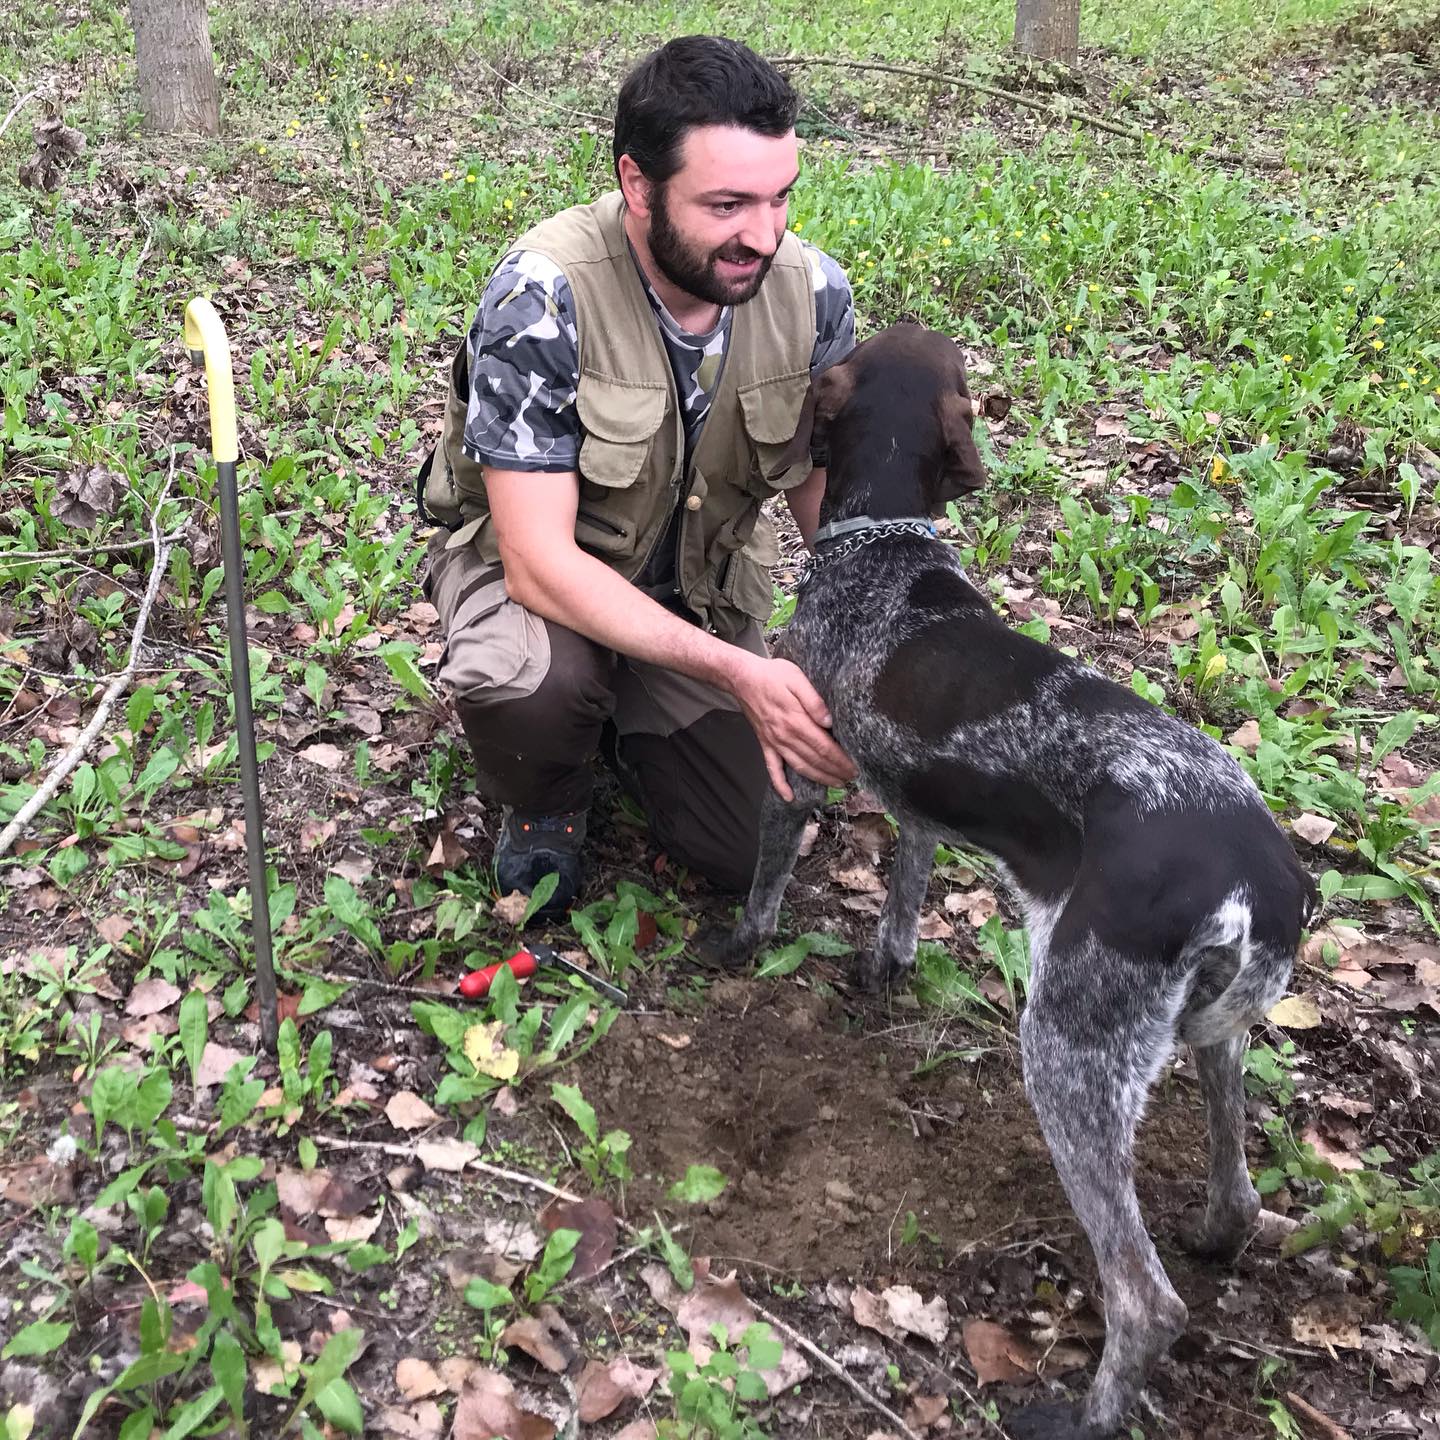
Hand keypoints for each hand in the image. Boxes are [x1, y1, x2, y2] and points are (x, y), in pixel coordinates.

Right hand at [730, 654, 856, 801]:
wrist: (741, 678)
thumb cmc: (771, 675)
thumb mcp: (796, 678)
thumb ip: (814, 701)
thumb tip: (829, 722)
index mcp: (795, 720)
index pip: (824, 747)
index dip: (840, 761)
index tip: (854, 768)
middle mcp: (785, 736)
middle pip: (815, 760)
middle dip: (835, 772)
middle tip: (851, 779)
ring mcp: (774, 742)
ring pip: (799, 766)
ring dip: (818, 778)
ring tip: (834, 784)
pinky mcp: (765, 743)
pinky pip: (772, 768)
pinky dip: (780, 785)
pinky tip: (789, 797)